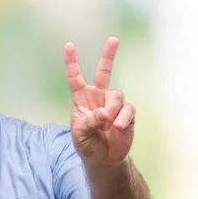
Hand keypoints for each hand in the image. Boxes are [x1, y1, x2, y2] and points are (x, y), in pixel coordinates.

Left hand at [64, 37, 134, 165]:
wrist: (104, 159)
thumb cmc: (87, 145)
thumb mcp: (80, 135)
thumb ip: (88, 122)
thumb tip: (103, 112)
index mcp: (81, 100)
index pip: (75, 78)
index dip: (71, 62)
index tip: (69, 45)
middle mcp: (98, 97)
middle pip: (104, 72)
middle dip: (108, 55)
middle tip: (113, 39)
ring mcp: (113, 104)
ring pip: (116, 95)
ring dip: (111, 110)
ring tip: (107, 126)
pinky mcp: (127, 113)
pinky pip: (127, 109)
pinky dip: (122, 118)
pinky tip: (117, 127)